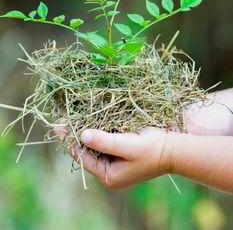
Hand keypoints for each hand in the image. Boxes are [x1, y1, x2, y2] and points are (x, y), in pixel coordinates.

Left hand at [55, 126, 171, 189]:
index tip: (58, 125)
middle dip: (75, 135)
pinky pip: (103, 142)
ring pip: (94, 146)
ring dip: (85, 131)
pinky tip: (90, 119)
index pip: (81, 157)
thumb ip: (105, 142)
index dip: (68, 140)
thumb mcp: (128, 146)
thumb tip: (82, 135)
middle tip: (64, 118)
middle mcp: (109, 172)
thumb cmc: (153, 149)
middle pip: (85, 152)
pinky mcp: (120, 153)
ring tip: (73, 116)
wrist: (174, 149)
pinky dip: (96, 131)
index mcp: (109, 176)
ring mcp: (115, 163)